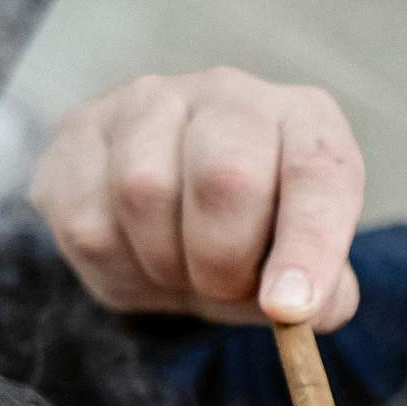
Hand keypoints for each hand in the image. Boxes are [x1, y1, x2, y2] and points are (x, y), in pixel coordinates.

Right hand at [29, 68, 366, 328]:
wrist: (169, 216)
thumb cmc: (251, 239)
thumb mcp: (301, 267)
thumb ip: (324, 296)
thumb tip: (305, 311)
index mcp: (304, 121)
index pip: (319, 172)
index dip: (308, 245)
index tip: (290, 309)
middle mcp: (232, 94)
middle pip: (227, 177)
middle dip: (224, 262)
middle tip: (223, 290)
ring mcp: (150, 101)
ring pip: (145, 191)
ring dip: (164, 264)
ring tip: (178, 270)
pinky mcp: (82, 128)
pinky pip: (87, 218)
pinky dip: (113, 265)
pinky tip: (134, 257)